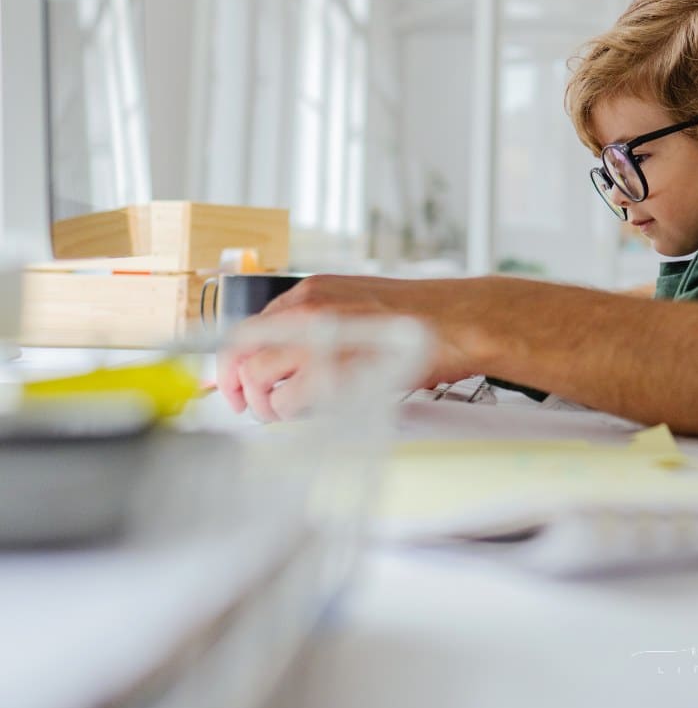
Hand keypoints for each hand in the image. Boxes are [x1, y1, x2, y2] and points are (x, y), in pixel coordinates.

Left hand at [216, 273, 484, 418]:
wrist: (454, 321)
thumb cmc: (415, 319)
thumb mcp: (354, 303)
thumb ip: (316, 322)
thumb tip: (283, 355)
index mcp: (310, 292)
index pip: (248, 327)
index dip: (233, 361)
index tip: (233, 381)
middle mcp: (307, 311)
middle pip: (241, 353)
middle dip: (238, 386)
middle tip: (248, 406)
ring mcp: (319, 340)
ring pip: (258, 379)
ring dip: (265, 404)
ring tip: (286, 412)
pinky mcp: (334, 370)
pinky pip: (288, 402)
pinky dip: (291, 414)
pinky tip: (311, 412)